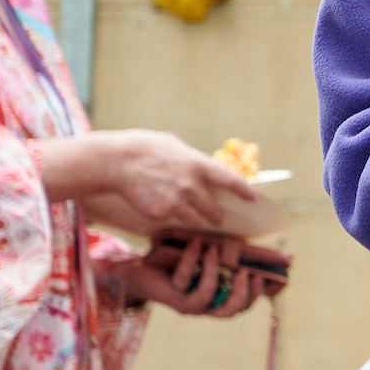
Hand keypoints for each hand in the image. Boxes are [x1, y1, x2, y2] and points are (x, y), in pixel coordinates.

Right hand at [86, 130, 259, 231]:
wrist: (116, 162)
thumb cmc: (144, 148)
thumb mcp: (175, 146)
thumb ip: (191, 160)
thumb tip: (200, 169)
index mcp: (198, 165)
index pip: (231, 180)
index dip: (245, 191)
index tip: (253, 198)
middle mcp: (191, 186)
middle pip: (213, 208)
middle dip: (217, 214)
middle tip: (219, 218)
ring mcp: (176, 202)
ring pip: (196, 220)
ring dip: (200, 222)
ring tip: (201, 222)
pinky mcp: (159, 214)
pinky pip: (174, 221)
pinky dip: (175, 221)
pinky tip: (171, 217)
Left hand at [122, 236, 275, 318]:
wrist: (143, 271)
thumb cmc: (178, 264)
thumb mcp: (204, 263)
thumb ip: (223, 261)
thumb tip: (248, 245)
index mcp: (214, 301)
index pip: (239, 307)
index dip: (253, 296)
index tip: (259, 276)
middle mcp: (201, 306)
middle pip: (226, 311)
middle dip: (239, 293)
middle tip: (244, 273)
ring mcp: (184, 303)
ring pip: (204, 296)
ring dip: (212, 272)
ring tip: (214, 250)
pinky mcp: (168, 293)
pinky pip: (183, 278)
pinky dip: (191, 259)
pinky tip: (195, 243)